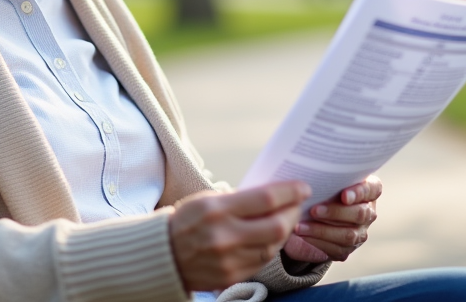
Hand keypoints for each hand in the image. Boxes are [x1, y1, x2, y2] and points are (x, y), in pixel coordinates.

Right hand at [169, 181, 310, 291]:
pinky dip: (272, 247)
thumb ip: (239, 198)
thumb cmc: (186, 221)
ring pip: (274, 246)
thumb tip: (272, 195)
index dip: (289, 193)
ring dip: (286, 231)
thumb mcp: (207, 200)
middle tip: (298, 204)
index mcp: (217, 210)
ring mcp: (229, 260)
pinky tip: (272, 237)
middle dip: (293, 212)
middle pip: (277, 226)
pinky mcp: (232, 277)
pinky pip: (262, 261)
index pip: (265, 199)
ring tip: (287, 219)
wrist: (163, 255)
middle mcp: (224, 236)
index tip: (302, 187)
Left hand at [281, 175, 381, 263]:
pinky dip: (317, 242)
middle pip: (360, 214)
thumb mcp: (327, 178)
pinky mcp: (347, 249)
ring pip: (348, 235)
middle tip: (313, 210)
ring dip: (322, 230)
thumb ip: (328, 175)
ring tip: (301, 226)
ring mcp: (360, 232)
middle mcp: (368, 212)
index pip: (372, 189)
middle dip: (335, 212)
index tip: (344, 196)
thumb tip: (311, 171)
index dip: (360, 193)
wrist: (314, 210)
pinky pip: (336, 249)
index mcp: (369, 190)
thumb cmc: (322, 186)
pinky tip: (302, 236)